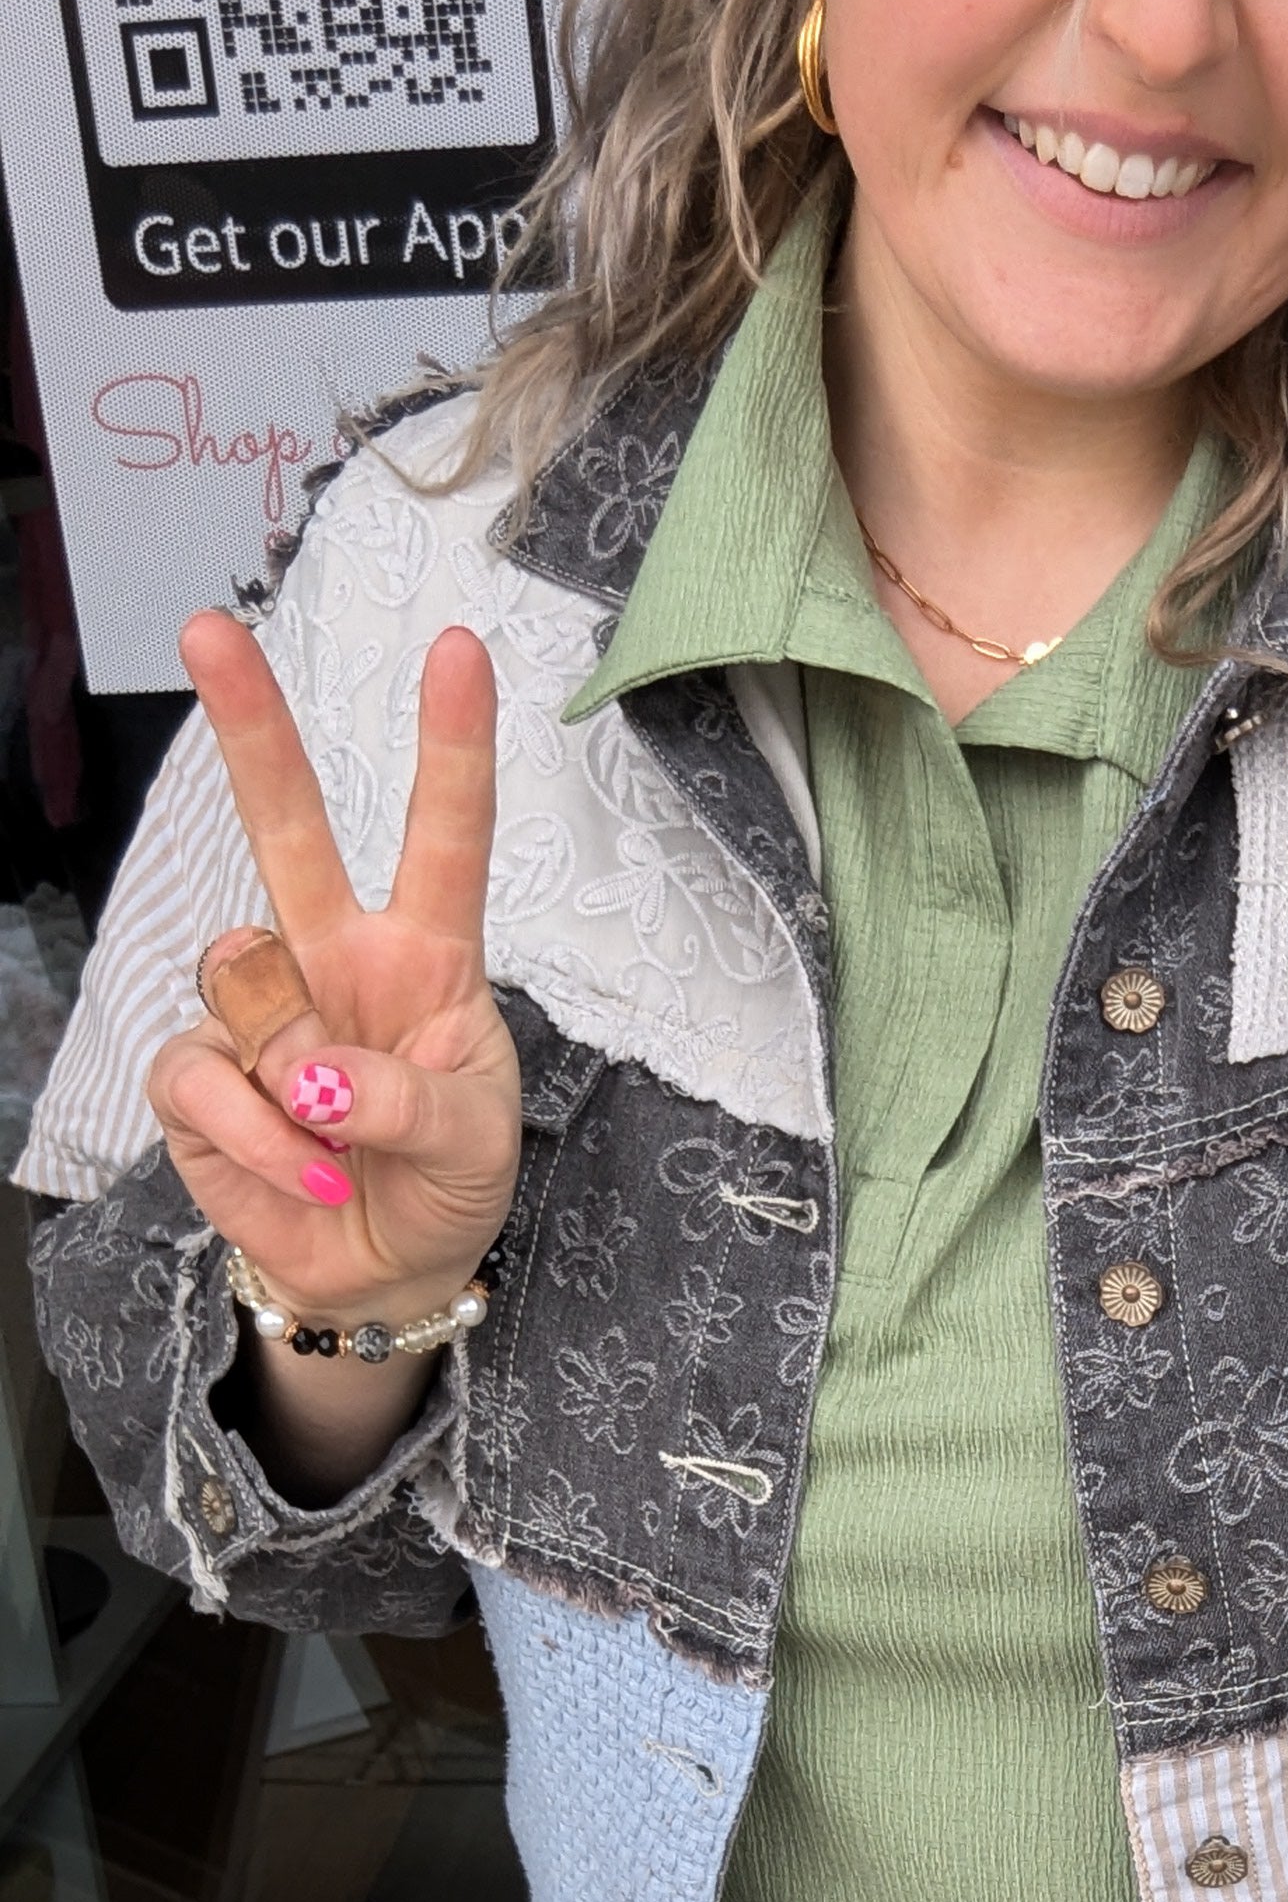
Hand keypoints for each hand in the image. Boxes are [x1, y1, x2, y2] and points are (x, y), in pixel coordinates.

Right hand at [146, 611, 520, 1323]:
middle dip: (251, 726)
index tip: (459, 650)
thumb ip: (409, 1099)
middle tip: (210, 631)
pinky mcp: (200, 1073)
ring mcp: (259, 1009)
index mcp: (424, 953)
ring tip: (343, 1145)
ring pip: (245, 977)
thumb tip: (312, 1073)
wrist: (383, 1271)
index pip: (444, 835)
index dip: (452, 744)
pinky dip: (265, 1142)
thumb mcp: (474, 1143)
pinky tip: (308, 1174)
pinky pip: (210, 1078)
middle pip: (287, 826)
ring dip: (300, 1080)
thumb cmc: (446, 1183)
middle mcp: (333, 957)